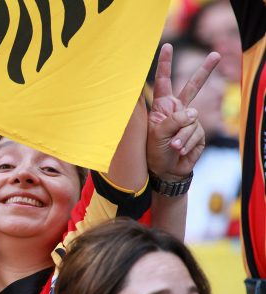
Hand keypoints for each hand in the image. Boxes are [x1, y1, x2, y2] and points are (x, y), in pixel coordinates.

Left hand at [147, 44, 220, 180]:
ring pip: (191, 121)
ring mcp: (190, 120)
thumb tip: (193, 113)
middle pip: (193, 86)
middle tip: (215, 54)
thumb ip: (173, 120)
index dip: (165, 65)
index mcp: (162, 106)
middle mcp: (177, 109)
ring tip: (173, 147)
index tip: (166, 47)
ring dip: (181, 137)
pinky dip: (187, 143)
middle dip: (205, 71)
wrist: (165, 170)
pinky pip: (196, 133)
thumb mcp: (157, 134)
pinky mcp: (199, 132)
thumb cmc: (154, 151)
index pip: (164, 82)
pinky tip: (180, 151)